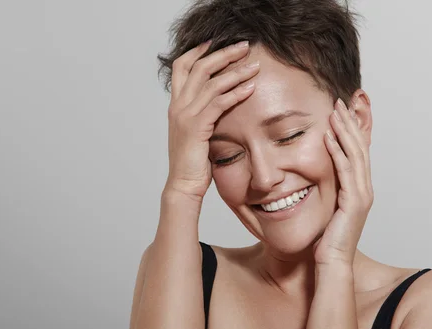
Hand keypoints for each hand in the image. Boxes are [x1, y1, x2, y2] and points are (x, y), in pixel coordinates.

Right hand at [165, 40, 259, 200]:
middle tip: (244, 46)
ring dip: (235, 71)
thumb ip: (203, 115)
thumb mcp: (196, 132)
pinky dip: (235, 93)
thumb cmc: (193, 162)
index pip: (182, 66)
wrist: (184, 185)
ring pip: (211, 83)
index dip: (198, 51)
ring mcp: (185, 115)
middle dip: (223, 54)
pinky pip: (218, 103)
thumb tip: (218, 104)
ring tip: (255, 65)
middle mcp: (178, 106)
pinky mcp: (196, 127)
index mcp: (176, 104)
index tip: (216, 41)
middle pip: (199, 67)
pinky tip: (250, 88)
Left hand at [313, 98, 373, 265]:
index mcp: (358, 188)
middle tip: (341, 101)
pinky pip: (345, 171)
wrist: (333, 263)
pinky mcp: (354, 202)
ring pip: (356, 154)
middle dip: (351, 122)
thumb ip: (327, 190)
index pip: (358, 151)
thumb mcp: (327, 208)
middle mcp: (364, 188)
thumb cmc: (327, 239)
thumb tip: (313, 176)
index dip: (352, 129)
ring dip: (345, 130)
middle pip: (360, 147)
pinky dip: (337, 151)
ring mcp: (362, 194)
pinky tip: (328, 137)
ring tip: (335, 111)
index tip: (343, 110)